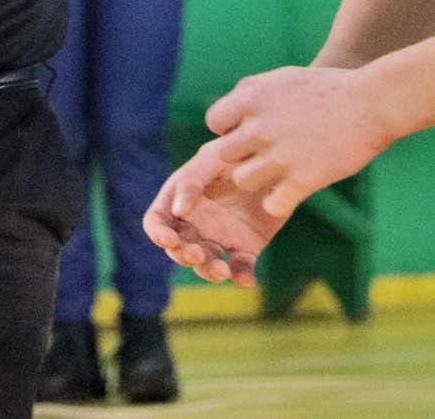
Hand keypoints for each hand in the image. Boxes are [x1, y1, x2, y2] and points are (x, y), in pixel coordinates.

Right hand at [144, 162, 277, 287]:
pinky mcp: (246, 248)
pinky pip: (240, 267)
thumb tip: (178, 211)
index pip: (157, 222)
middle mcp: (196, 223)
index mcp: (179, 200)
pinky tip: (245, 281)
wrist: (276, 158)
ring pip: (207, 263)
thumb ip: (192, 182)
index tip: (168, 239)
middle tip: (196, 254)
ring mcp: (220, 238)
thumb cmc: (237, 153)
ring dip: (209, 271)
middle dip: (183, 255)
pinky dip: (241, 277)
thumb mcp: (212, 159)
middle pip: (178, 248)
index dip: (158, 234)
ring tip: (222, 270)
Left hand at [187, 66, 395, 219]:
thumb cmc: (329, 88)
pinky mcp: (303, 180)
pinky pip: (272, 205)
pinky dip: (278, 203)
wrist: (372, 102)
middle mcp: (260, 127)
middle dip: (240, 156)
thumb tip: (232, 108)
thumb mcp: (283, 78)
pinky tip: (291, 192)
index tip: (248, 133)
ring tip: (276, 175)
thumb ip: (253, 92)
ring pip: (242, 180)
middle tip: (262, 157)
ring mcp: (280, 155)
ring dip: (257, 180)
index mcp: (252, 99)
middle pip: (224, 154)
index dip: (229, 130)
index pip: (215, 123)